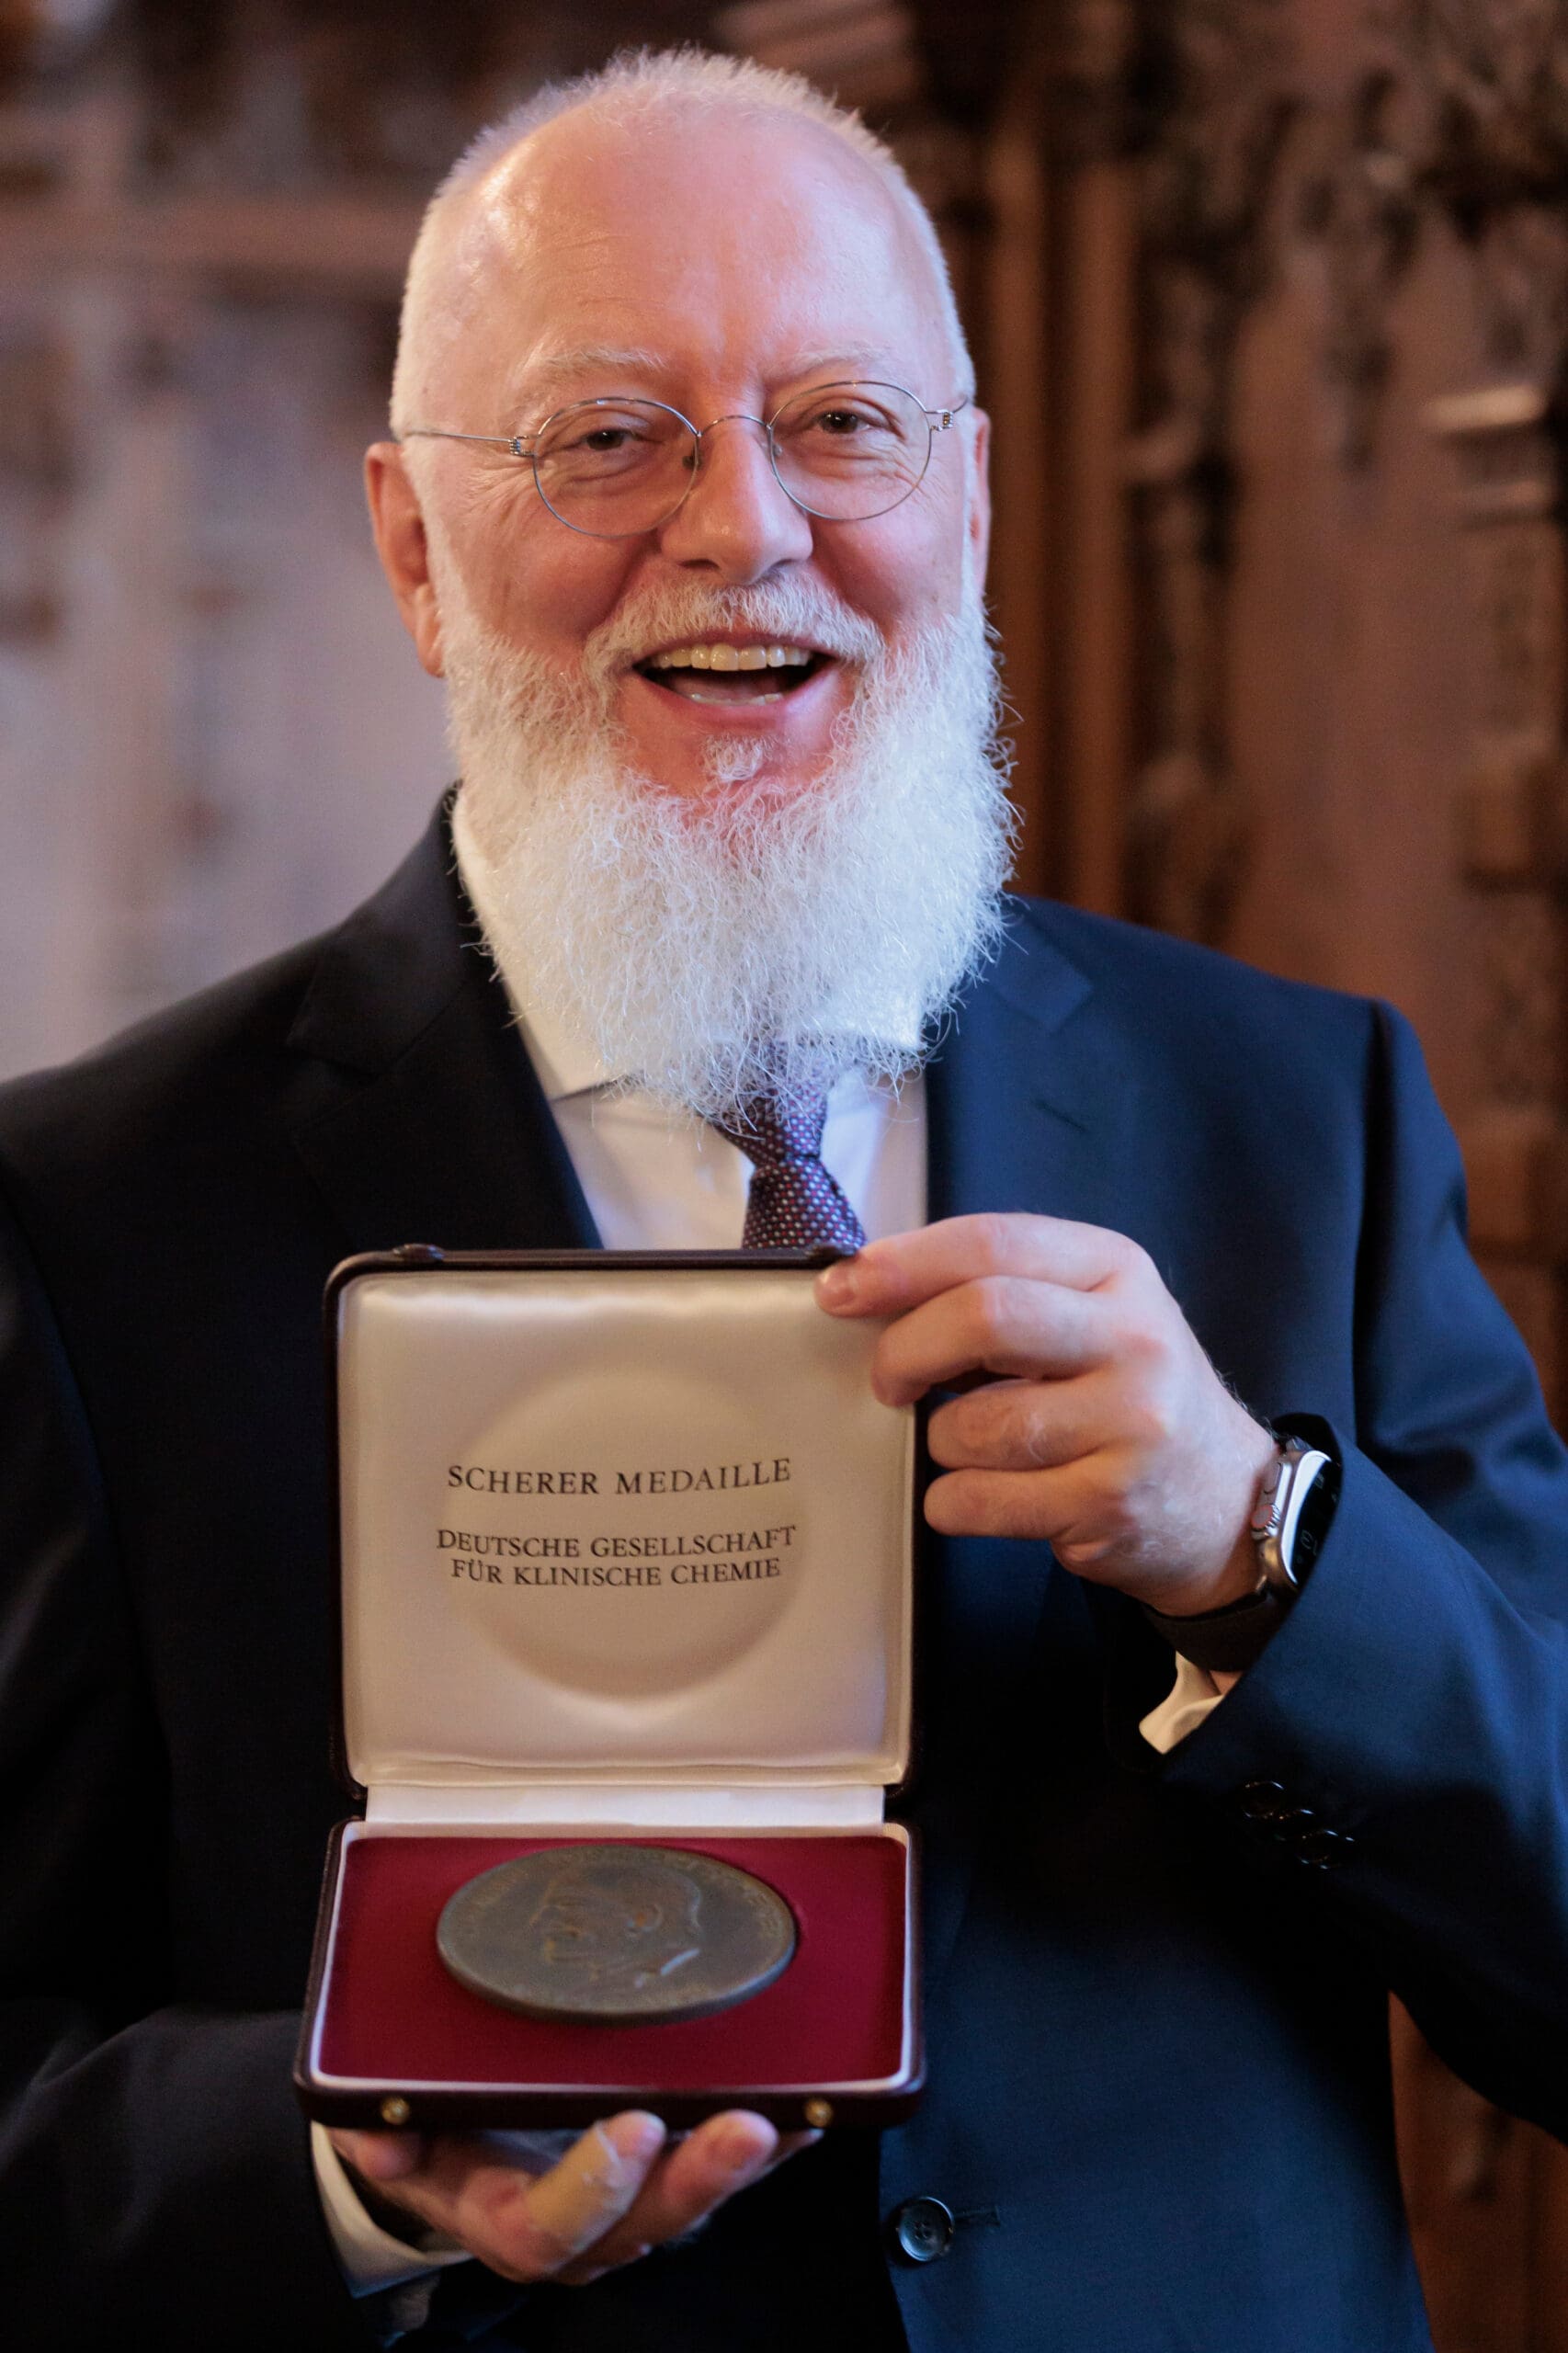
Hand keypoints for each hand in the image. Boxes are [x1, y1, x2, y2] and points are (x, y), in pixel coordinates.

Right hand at [329, 2109, 812, 2286]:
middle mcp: (579, 2231)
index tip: (632, 2128)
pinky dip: (771, 2141)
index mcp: (503, 2219)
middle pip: (645, 2221)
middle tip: (744, 2125)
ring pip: (692, 2201)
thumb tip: (382, 2132)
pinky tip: (810, 2107)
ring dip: (748, 2164)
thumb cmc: (429, 2133)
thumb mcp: (389, 2132)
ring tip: (793, 2114)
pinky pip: (721, 2172)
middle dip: (700, 2176)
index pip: (550, 2229)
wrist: (444, 2151)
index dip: (593, 2187)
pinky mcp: (664, 2177)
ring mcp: (629, 2209)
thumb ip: (379, 2134)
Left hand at [817, 1213, 1275, 1615]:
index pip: (994, 1244)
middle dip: (907, 1350)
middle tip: (887, 1381)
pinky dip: (952, 1501)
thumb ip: (998, 1289)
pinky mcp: (1111, 1504)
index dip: (904, 1264)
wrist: (1223, 1497)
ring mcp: (1130, 1425)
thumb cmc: (1124, 1394)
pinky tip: (984, 1493)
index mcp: (1115, 1270)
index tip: (842, 1289)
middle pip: (985, 1317)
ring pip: (972, 1425)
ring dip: (939, 1441)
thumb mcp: (1088, 1313)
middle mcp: (1133, 1339)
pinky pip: (978, 1500)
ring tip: (970, 1445)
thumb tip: (867, 1288)